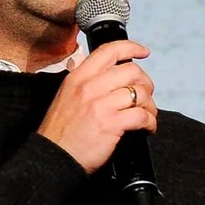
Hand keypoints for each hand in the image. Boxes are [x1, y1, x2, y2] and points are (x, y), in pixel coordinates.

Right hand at [38, 38, 155, 173]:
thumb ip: (86, 82)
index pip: (109, 51)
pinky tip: (147, 128)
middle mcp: (89, 86)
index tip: (143, 52)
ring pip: (140, 93)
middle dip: (146, 84)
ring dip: (150, 106)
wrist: (53, 156)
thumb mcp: (66, 96)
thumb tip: (108, 75)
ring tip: (147, 115)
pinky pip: (142, 116)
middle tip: (146, 96)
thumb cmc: (61, 132)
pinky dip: (150, 122)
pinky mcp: (111, 124)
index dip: (131, 48)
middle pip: (132, 71)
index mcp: (78, 77)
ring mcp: (100, 104)